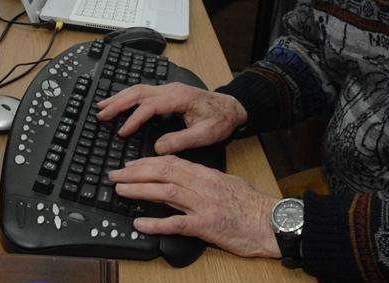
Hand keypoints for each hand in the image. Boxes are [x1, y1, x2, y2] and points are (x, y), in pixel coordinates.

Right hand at [96, 83, 247, 153]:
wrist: (232, 107)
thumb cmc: (220, 120)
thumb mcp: (205, 134)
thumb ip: (181, 141)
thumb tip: (158, 147)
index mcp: (179, 98)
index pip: (150, 106)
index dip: (134, 119)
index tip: (122, 132)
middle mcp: (171, 90)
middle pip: (138, 93)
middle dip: (118, 103)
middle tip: (101, 115)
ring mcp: (168, 89)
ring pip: (138, 89)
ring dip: (119, 97)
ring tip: (102, 106)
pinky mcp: (167, 92)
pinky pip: (143, 91)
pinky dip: (128, 96)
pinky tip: (119, 102)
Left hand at [110, 155, 279, 258]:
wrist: (273, 222)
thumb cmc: (252, 206)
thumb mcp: (227, 183)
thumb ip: (205, 180)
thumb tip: (186, 178)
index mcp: (206, 174)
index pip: (171, 162)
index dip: (146, 163)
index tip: (130, 164)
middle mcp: (202, 186)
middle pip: (163, 173)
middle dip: (135, 172)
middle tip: (115, 175)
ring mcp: (204, 205)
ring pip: (165, 192)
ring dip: (139, 190)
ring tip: (120, 190)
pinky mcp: (207, 226)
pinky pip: (177, 223)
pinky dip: (156, 223)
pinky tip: (140, 223)